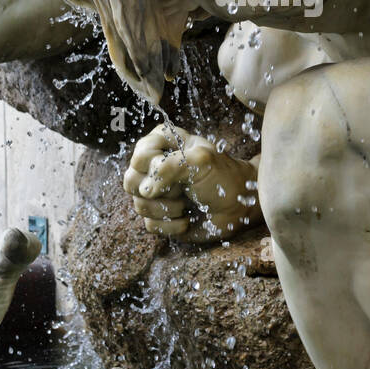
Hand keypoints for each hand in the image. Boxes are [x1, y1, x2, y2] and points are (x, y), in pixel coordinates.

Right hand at [123, 124, 259, 243]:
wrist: (239, 205)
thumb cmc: (223, 176)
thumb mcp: (201, 161)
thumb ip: (169, 167)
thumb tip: (145, 190)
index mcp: (162, 143)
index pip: (140, 156)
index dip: (155, 169)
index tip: (179, 173)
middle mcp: (153, 166)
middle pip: (130, 181)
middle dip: (159, 191)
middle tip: (181, 189)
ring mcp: (155, 192)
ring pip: (139, 204)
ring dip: (167, 208)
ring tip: (187, 204)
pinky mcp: (159, 215)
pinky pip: (149, 224)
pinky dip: (171, 225)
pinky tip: (187, 219)